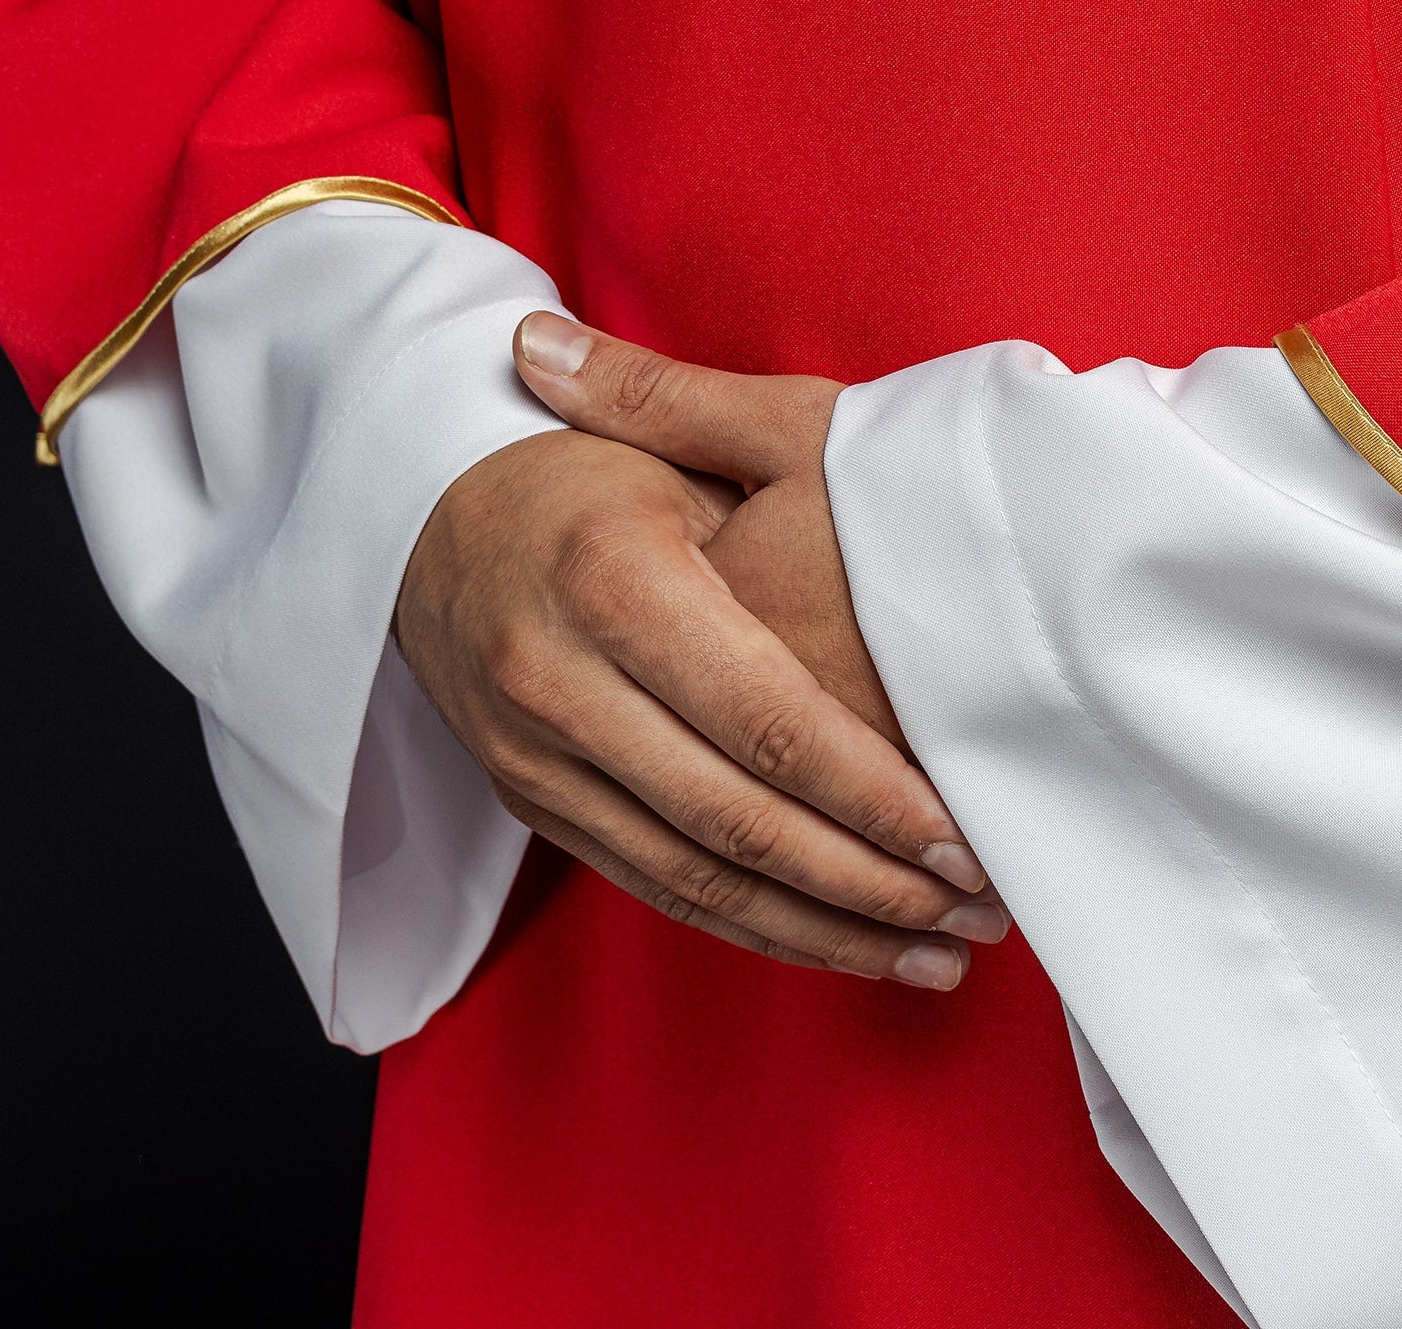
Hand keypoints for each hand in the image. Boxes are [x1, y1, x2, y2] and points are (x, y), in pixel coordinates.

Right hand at [395, 340, 1002, 988]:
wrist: (422, 516)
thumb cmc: (586, 468)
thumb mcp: (672, 445)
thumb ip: (777, 502)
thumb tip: (909, 518)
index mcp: (611, 579)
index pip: (762, 716)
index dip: (867, 793)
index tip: (960, 838)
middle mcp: (559, 680)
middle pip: (735, 819)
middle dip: (869, 884)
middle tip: (979, 914)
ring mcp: (534, 756)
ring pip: (698, 880)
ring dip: (827, 933)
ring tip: (939, 956)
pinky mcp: (531, 804)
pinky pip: (656, 888)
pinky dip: (758, 929)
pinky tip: (843, 946)